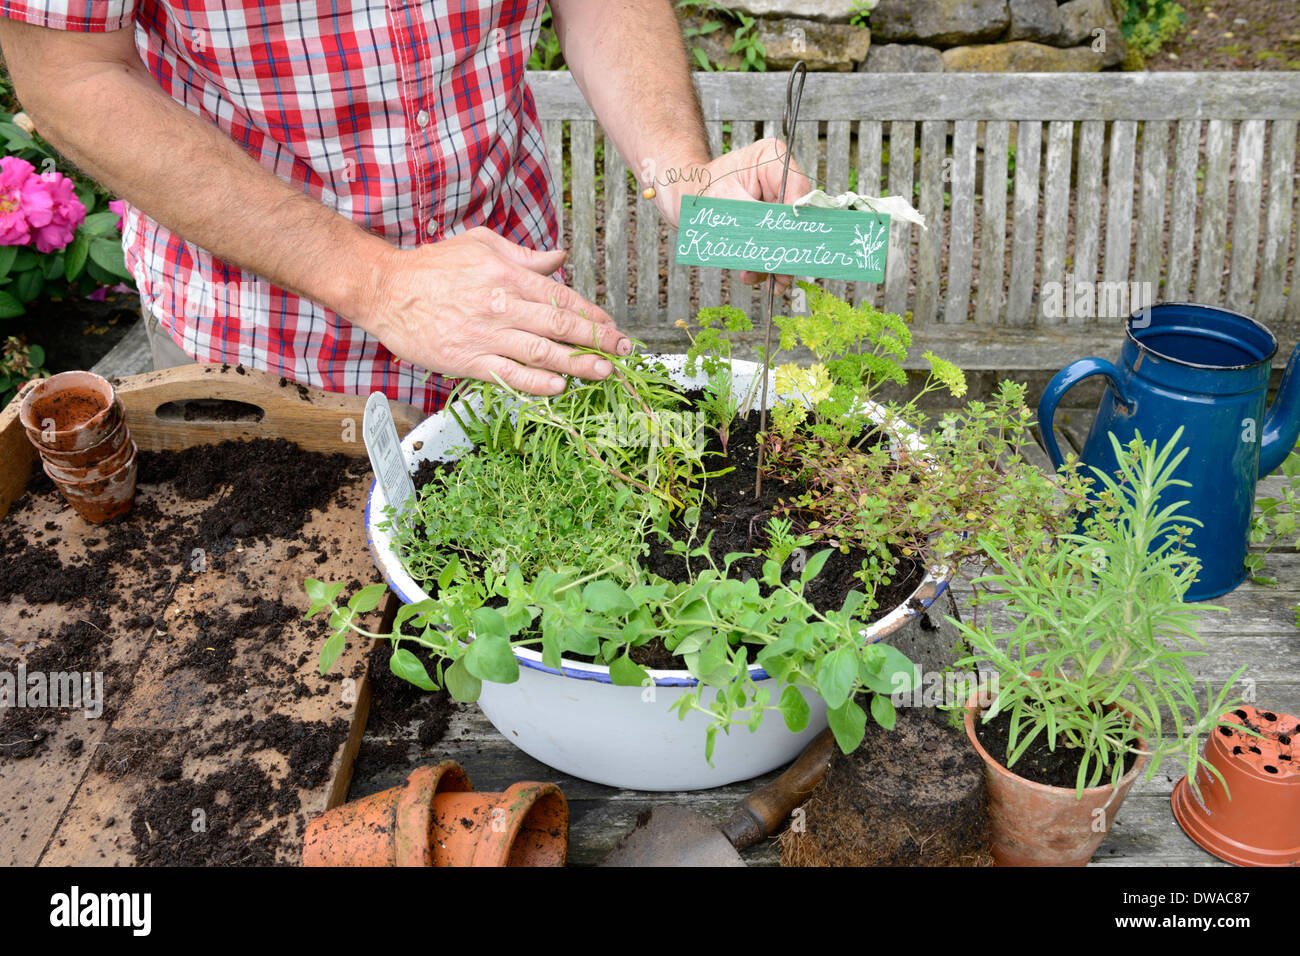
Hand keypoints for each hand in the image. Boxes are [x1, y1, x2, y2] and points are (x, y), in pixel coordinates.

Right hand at [360, 226, 630, 395]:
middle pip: (560, 325)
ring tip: (603, 372)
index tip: (612, 327)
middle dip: (597, 340)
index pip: (561, 297)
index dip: (592, 315)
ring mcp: (484, 334)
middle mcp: (501, 304)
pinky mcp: (466, 360)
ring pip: (541, 352)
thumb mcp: (481, 244)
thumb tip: (559, 257)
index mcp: (507, 274)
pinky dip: (537, 382)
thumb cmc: (432, 265)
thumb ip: (524, 254)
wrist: (385, 289)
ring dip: (577, 363)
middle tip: (623, 351)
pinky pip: (509, 373)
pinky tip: (559, 387)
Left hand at [662, 138, 812, 291]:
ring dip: (773, 262)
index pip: (798, 191)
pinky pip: (772, 246)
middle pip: (794, 219)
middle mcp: (778, 180)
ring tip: (756, 276)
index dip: (795, 221)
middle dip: (784, 247)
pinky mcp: (767, 223)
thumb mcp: (724, 201)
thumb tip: (778, 240)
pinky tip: (750, 274)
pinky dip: (762, 263)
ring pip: (785, 238)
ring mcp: (774, 203)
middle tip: (780, 274)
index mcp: (772, 159)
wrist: (681, 198)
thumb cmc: (696, 189)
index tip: (789, 246)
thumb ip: (754, 220)